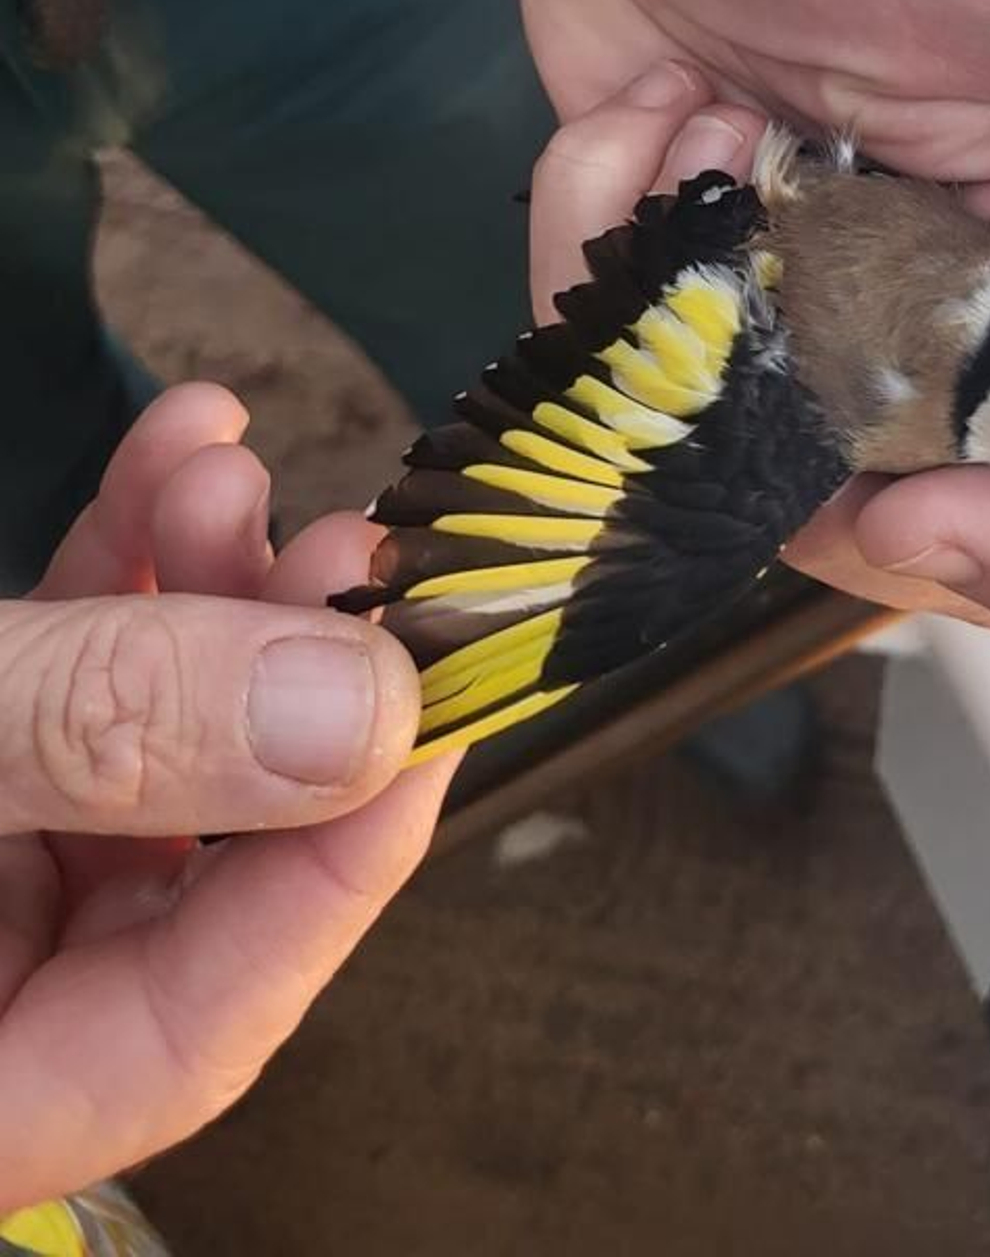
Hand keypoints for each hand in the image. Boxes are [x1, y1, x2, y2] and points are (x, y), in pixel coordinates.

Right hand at [0, 386, 448, 1211]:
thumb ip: (98, 739)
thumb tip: (347, 713)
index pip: (204, 1023)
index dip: (340, 863)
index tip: (438, 702)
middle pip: (189, 864)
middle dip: (280, 678)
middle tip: (351, 553)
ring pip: (135, 741)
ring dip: (204, 588)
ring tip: (232, 471)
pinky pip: (61, 675)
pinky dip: (120, 563)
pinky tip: (175, 455)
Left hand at [519, 0, 989, 622]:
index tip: (931, 511)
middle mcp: (975, 298)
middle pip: (974, 514)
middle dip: (855, 497)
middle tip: (759, 377)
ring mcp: (834, 310)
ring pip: (795, 479)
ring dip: (705, 361)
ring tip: (688, 168)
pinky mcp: (711, 294)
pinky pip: (651, 384)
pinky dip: (602, 285)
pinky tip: (623, 145)